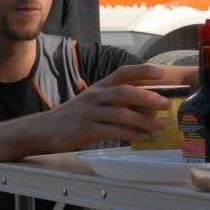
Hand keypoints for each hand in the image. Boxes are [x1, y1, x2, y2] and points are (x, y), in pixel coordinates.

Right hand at [31, 64, 170, 152]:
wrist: (44, 129)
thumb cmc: (73, 116)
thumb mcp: (92, 102)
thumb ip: (114, 102)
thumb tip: (145, 107)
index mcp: (98, 87)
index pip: (122, 73)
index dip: (142, 71)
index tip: (160, 73)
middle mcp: (94, 96)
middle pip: (123, 92)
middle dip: (147, 97)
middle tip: (165, 104)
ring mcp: (89, 113)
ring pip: (120, 113)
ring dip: (143, 120)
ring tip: (160, 126)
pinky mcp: (86, 130)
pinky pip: (113, 131)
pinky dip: (131, 135)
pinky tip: (144, 139)